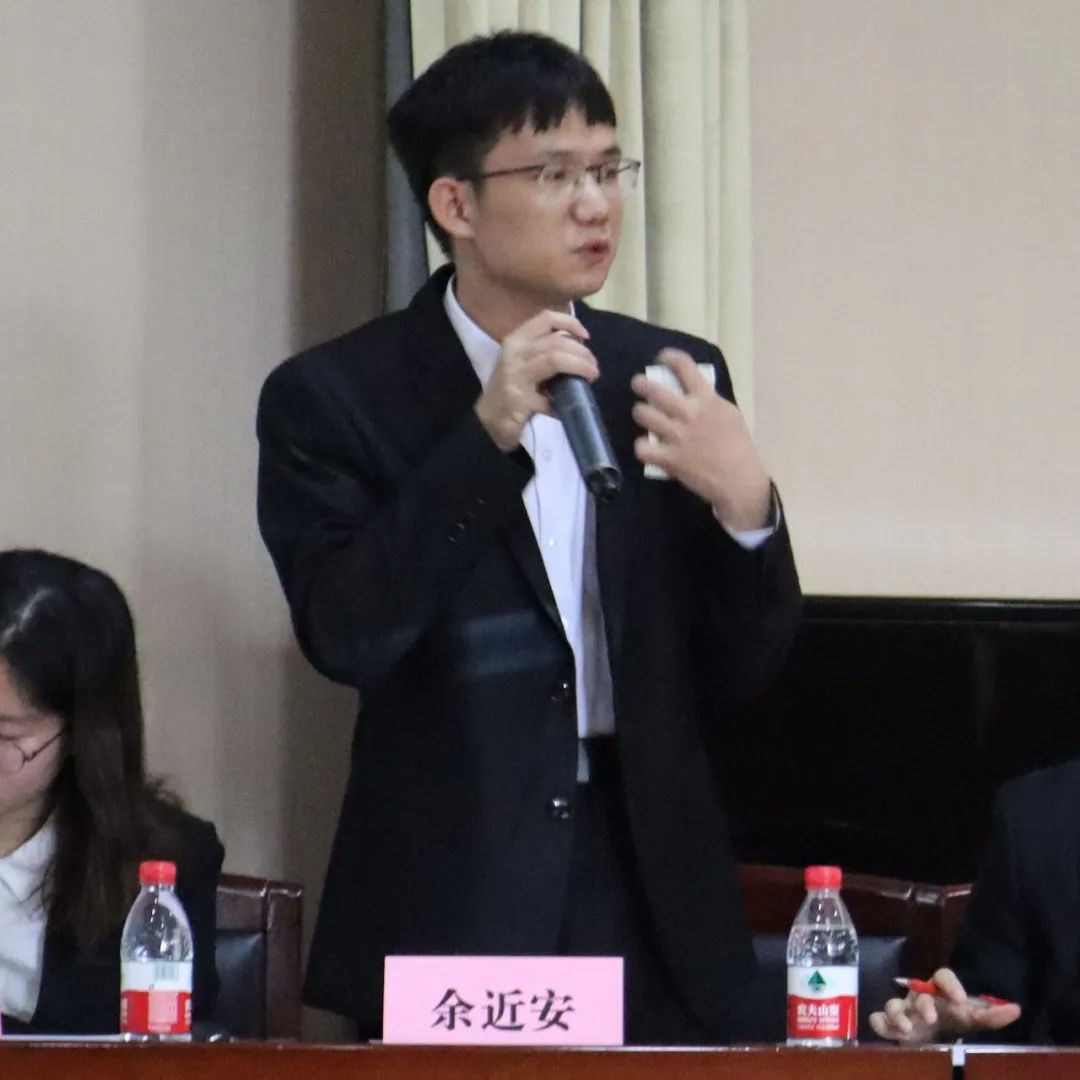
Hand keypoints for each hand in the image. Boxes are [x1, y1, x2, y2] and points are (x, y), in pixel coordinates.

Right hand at [474, 310, 598, 451]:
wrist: (487, 420)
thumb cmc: (511, 389)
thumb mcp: (523, 363)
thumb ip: (545, 352)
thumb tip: (578, 352)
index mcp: (516, 340)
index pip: (545, 319)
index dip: (570, 323)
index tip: (586, 337)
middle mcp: (514, 353)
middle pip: (557, 341)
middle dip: (582, 353)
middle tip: (593, 366)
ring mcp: (515, 377)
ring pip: (555, 359)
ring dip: (579, 367)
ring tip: (590, 377)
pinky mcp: (518, 400)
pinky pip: (549, 399)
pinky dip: (562, 403)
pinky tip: (564, 409)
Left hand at [631, 349, 771, 529]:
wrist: (740, 480)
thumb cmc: (738, 447)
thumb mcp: (729, 414)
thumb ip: (709, 402)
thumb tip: (691, 392)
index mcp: (707, 399)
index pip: (684, 367)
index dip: (669, 357)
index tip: (661, 358)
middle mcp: (690, 413)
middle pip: (655, 390)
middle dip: (641, 384)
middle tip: (638, 384)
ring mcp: (678, 435)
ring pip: (643, 414)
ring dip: (640, 412)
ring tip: (642, 414)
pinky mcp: (670, 458)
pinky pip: (642, 447)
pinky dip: (641, 447)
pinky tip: (647, 447)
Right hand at [869, 968, 1020, 1043]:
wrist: (932, 1040)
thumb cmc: (953, 1024)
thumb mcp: (972, 1021)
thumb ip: (991, 1016)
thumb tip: (1016, 1009)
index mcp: (940, 992)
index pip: (941, 976)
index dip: (949, 984)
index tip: (960, 999)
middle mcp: (919, 998)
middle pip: (917, 992)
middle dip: (923, 1003)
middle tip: (931, 1018)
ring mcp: (902, 1011)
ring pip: (893, 1004)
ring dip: (898, 1014)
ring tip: (907, 1028)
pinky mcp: (890, 1026)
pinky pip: (878, 1019)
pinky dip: (881, 1024)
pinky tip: (891, 1033)